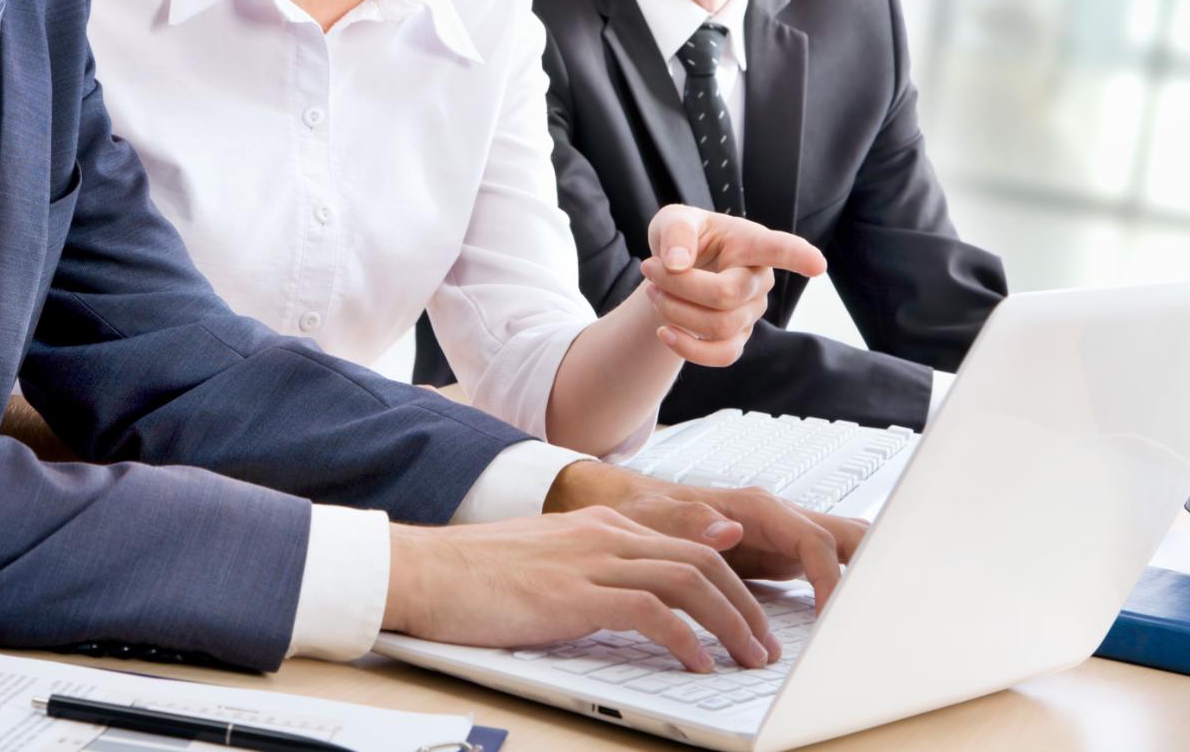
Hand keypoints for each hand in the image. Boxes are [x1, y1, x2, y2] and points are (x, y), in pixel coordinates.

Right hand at [383, 510, 780, 672]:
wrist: (425, 570)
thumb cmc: (475, 576)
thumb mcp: (549, 562)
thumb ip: (595, 570)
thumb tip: (630, 602)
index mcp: (602, 525)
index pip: (687, 545)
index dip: (730, 580)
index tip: (751, 614)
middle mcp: (606, 534)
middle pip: (701, 558)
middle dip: (744, 603)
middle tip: (764, 643)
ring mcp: (591, 560)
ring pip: (689, 580)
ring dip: (730, 622)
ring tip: (749, 658)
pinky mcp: (575, 594)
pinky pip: (651, 612)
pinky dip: (685, 638)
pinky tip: (698, 664)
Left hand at [544, 461, 865, 609]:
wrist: (633, 509)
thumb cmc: (645, 511)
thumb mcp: (656, 517)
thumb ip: (689, 521)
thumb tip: (728, 529)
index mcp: (758, 507)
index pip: (814, 540)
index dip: (830, 578)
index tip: (829, 617)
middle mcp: (779, 518)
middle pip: (845, 535)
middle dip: (868, 568)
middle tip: (871, 615)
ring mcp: (784, 537)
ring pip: (843, 548)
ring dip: (860, 577)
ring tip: (868, 620)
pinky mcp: (782, 557)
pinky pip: (824, 569)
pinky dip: (840, 590)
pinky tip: (841, 621)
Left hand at [641, 205, 827, 365]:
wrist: (675, 271)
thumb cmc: (683, 239)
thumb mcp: (673, 221)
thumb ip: (676, 232)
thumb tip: (677, 263)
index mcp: (750, 242)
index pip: (779, 248)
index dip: (799, 256)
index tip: (818, 264)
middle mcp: (759, 278)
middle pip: (727, 294)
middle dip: (679, 285)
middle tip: (648, 268)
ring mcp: (752, 312)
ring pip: (719, 327)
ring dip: (675, 313)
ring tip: (653, 293)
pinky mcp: (738, 338)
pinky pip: (721, 356)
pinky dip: (687, 348)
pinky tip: (664, 332)